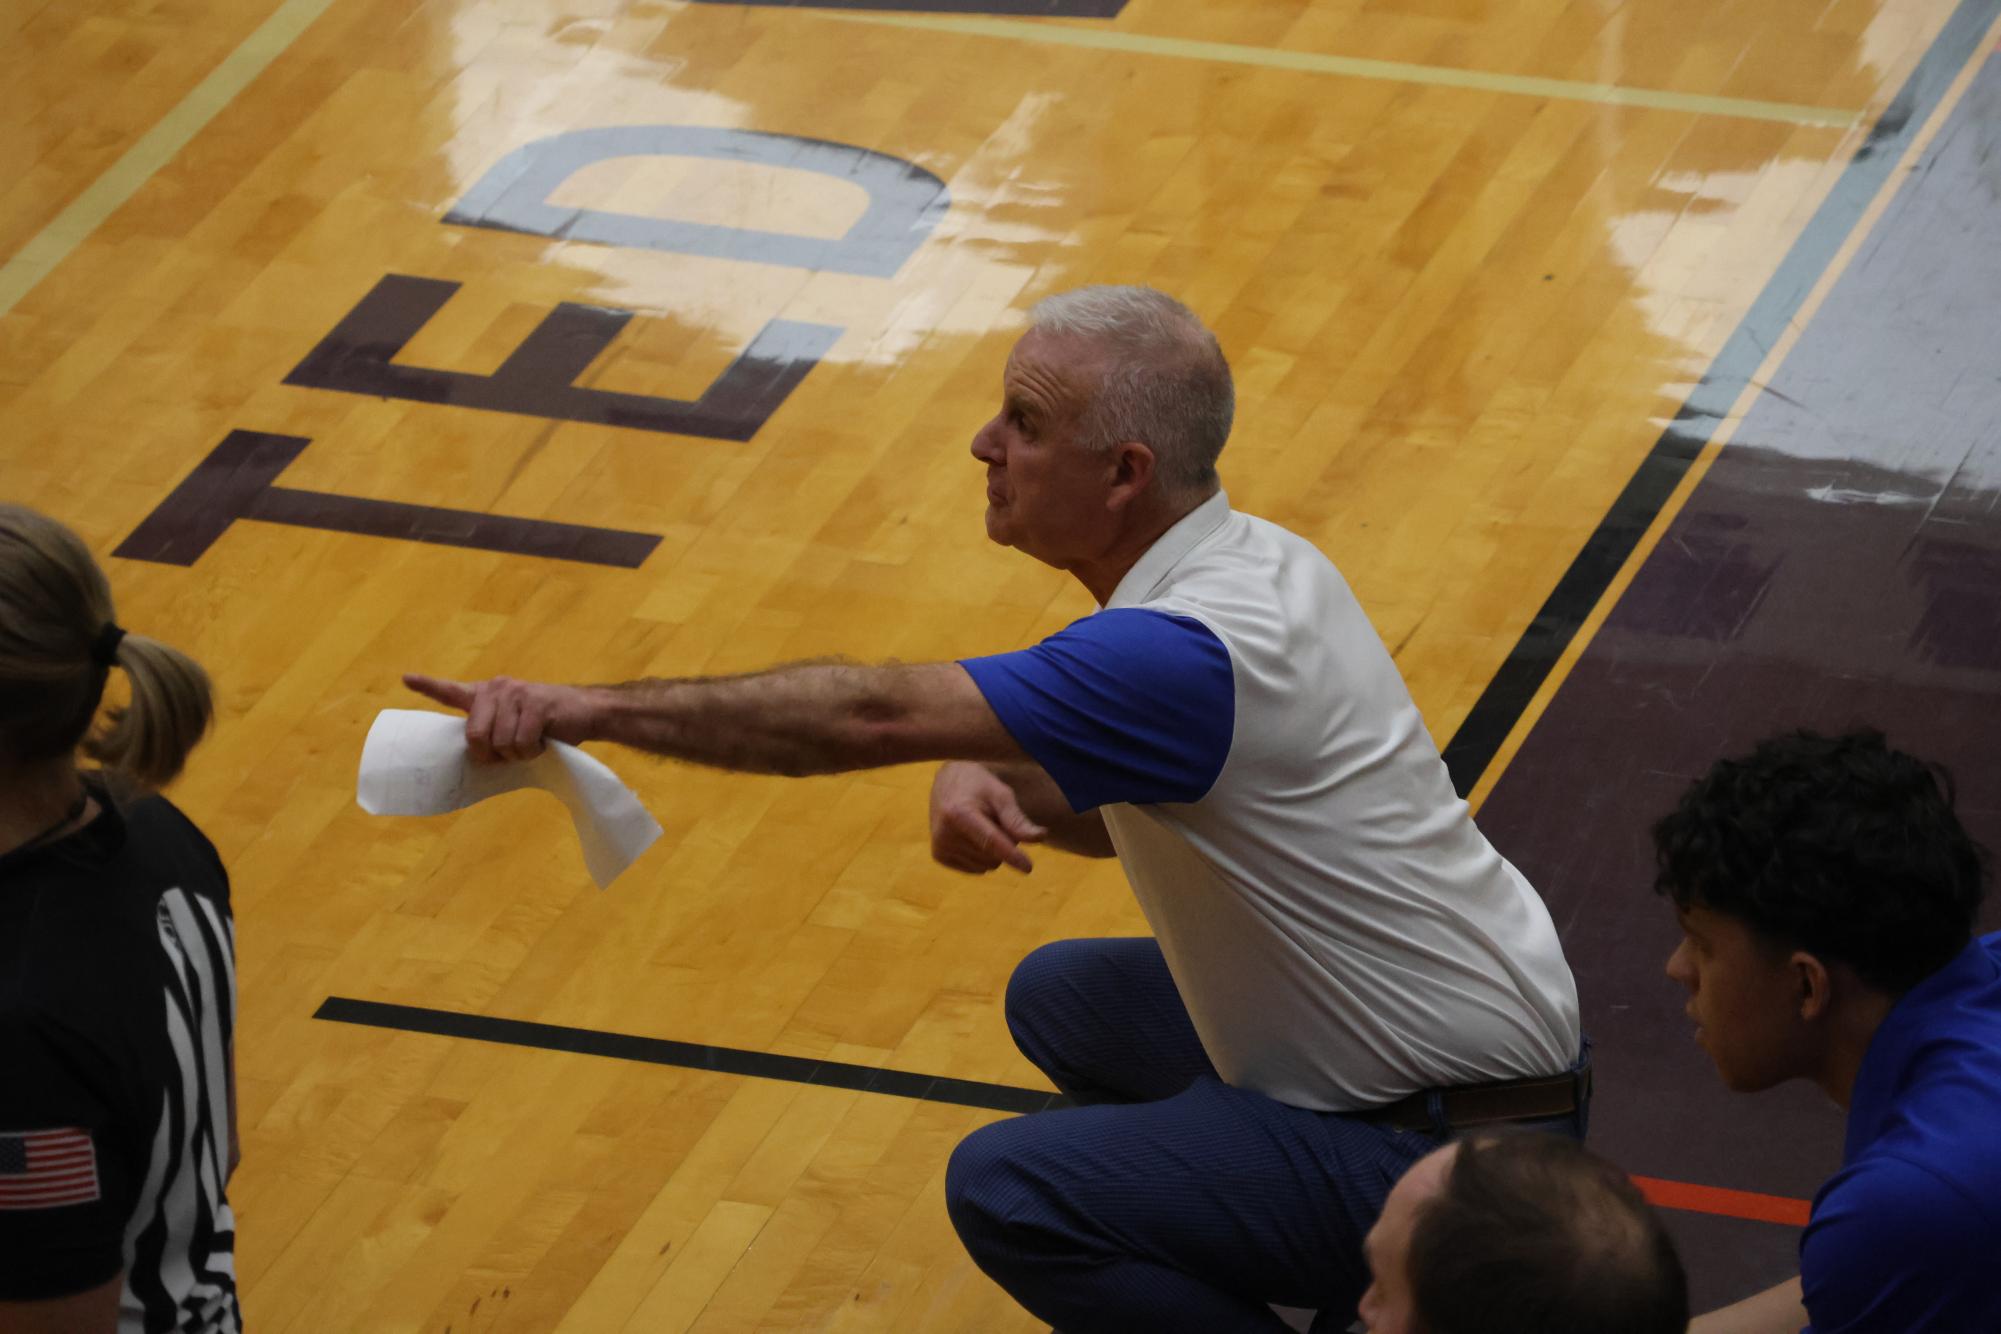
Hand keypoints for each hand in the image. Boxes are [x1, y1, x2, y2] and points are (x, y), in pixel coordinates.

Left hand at [403, 673, 597, 762]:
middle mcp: (497, 689)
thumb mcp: (513, 723)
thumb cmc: (548, 724)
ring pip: (501, 744)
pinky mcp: (536, 703)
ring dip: (518, 755)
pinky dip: (533, 751)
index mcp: (487, 694)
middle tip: (510, 755)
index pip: (452, 690)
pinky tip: (544, 741)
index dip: (428, 686)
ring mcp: (517, 694)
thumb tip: (475, 757)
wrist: (587, 711)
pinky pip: (522, 743)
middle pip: (474, 736)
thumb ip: (491, 730)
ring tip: (533, 744)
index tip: (406, 678)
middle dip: (491, 755)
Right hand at [929, 761, 1046, 873]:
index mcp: (959, 814)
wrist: (948, 782)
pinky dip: (982, 856)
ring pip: (987, 865)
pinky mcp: (939, 856)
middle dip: (1003, 842)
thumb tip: (1039, 838)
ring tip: (982, 825)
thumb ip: (1017, 818)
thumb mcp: (1001, 794)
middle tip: (994, 819)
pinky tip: (972, 836)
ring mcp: (940, 847)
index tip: (1028, 868)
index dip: (1011, 855)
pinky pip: (976, 869)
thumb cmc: (979, 786)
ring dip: (993, 850)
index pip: (991, 841)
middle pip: (993, 855)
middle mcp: (945, 834)